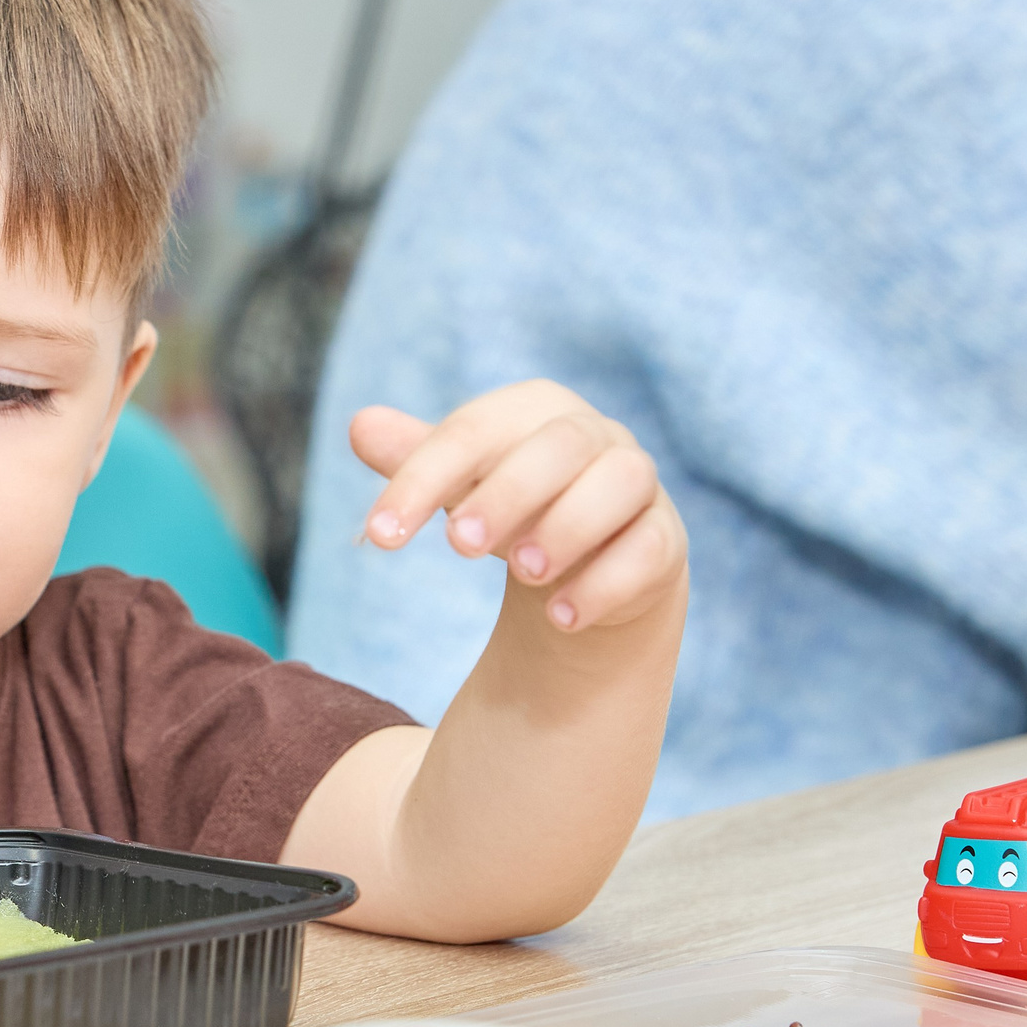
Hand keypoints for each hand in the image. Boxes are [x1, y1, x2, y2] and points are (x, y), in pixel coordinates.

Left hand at [352, 379, 685, 631]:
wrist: (591, 557)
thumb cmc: (511, 507)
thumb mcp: (458, 486)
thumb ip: (413, 460)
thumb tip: (361, 425)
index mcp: (533, 410)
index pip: (473, 431)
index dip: (421, 477)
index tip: (379, 536)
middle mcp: (594, 436)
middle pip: (560, 446)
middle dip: (508, 494)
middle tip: (458, 546)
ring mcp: (638, 484)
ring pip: (622, 484)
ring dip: (569, 527)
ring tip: (522, 573)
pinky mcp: (665, 538)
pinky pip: (651, 549)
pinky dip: (607, 583)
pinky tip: (561, 616)